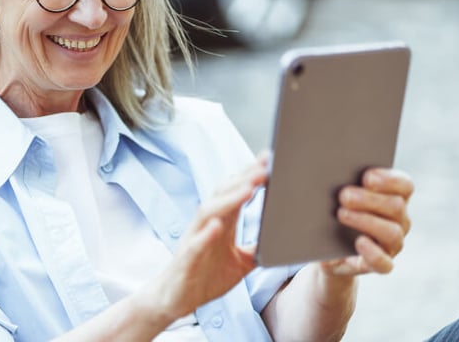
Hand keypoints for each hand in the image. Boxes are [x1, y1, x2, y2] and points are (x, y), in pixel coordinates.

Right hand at [148, 157, 266, 318]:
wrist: (176, 298)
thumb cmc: (206, 277)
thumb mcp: (241, 263)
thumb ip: (257, 248)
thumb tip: (282, 242)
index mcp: (220, 224)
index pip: (234, 193)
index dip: (249, 176)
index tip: (268, 160)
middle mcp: (205, 226)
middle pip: (222, 195)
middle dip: (243, 180)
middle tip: (264, 167)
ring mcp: (194, 240)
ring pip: (208, 212)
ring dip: (228, 200)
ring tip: (248, 189)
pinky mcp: (186, 260)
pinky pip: (195, 244)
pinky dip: (206, 234)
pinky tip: (218, 226)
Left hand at [322, 168, 413, 275]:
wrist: (325, 248)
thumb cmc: (333, 212)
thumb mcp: (336, 197)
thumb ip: (341, 183)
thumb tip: (329, 173)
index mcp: (394, 197)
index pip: (405, 185)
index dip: (389, 180)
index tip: (366, 177)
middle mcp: (398, 221)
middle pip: (396, 206)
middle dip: (369, 199)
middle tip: (343, 195)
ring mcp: (392, 244)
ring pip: (392, 232)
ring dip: (366, 221)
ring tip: (341, 214)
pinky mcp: (379, 265)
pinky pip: (384, 264)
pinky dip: (373, 253)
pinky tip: (359, 242)